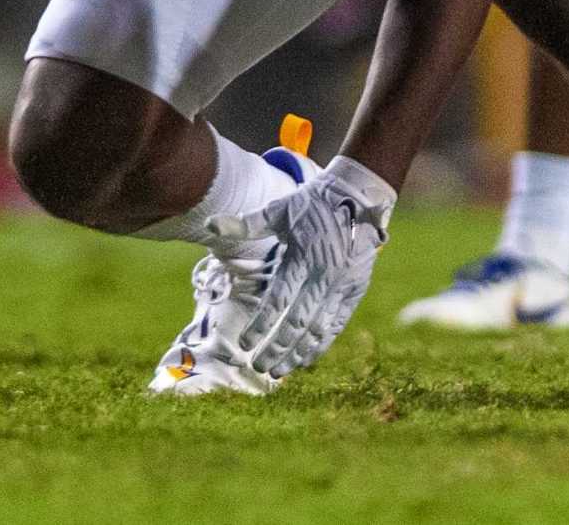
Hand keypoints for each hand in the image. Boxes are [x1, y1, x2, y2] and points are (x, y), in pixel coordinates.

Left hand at [218, 156, 394, 378]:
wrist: (358, 197)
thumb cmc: (312, 203)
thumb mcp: (278, 209)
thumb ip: (245, 224)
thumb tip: (210, 225)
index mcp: (302, 257)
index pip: (278, 300)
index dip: (261, 324)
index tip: (244, 343)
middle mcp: (324, 276)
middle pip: (298, 322)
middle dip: (277, 347)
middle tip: (259, 366)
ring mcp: (343, 286)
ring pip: (319, 329)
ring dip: (299, 352)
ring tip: (279, 370)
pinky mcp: (355, 291)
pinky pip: (337, 324)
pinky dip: (321, 343)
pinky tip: (306, 358)